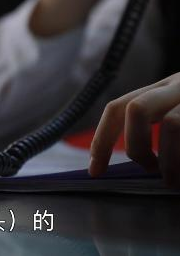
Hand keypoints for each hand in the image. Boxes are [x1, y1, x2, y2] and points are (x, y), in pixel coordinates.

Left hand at [89, 72, 179, 187]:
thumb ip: (164, 127)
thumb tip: (143, 166)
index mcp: (165, 87)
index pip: (119, 107)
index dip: (101, 139)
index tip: (95, 170)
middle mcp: (179, 85)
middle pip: (136, 109)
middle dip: (136, 147)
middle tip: (150, 169)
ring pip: (172, 125)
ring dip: (170, 162)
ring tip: (174, 181)